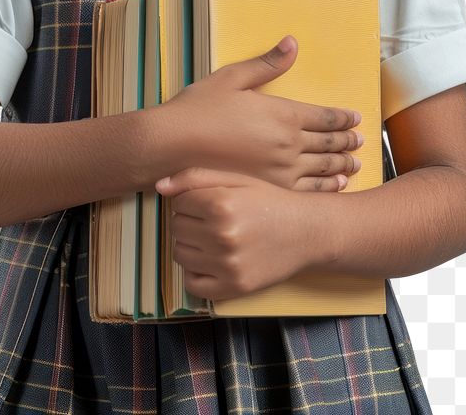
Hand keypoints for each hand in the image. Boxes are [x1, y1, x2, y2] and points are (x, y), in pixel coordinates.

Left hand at [155, 166, 310, 301]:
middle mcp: (222, 236)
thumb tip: (159, 187)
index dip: (192, 201)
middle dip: (191, 221)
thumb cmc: (269, 201)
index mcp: (221, 204)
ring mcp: (227, 265)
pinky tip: (213, 260)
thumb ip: (195, 178)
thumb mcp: (237, 179)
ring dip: (191, 245)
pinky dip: (197, 272)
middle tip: (215, 219)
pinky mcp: (233, 288)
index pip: (178, 204)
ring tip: (214, 238)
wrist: (306, 232)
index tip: (211, 202)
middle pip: (177, 228)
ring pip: (180, 254)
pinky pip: (192, 283)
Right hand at [161, 35, 362, 190]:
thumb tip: (292, 43)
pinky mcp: (270, 190)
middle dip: (347, 141)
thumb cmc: (200, 108)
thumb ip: (267, 63)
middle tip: (361, 140)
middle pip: (329, 143)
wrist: (174, 146)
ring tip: (356, 164)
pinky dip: (327, 188)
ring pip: (323, 168)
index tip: (356, 118)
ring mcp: (281, 171)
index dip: (343, 118)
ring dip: (342, 164)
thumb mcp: (233, 77)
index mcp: (283, 114)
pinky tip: (335, 186)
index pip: (325, 116)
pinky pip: (308, 191)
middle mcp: (288, 144)